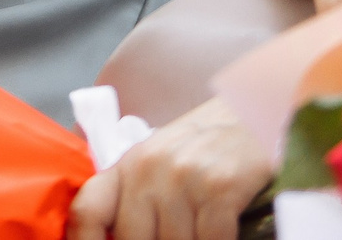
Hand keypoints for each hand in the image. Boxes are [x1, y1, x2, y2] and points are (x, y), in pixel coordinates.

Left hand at [70, 98, 273, 239]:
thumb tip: (114, 236)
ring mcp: (183, 178)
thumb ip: (134, 199)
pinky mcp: (220, 187)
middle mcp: (148, 169)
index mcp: (127, 165)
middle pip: (130, 239)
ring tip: (193, 237)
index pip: (87, 211)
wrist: (253, 114)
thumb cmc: (204, 148)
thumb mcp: (158, 163)